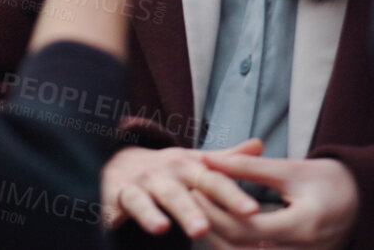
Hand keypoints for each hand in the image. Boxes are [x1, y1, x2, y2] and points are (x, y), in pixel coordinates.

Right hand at [102, 141, 264, 237]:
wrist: (114, 165)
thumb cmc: (164, 172)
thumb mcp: (193, 163)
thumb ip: (225, 160)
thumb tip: (260, 144)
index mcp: (189, 166)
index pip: (216, 180)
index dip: (235, 195)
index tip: (254, 211)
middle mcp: (169, 171)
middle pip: (194, 188)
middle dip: (214, 203)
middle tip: (237, 218)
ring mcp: (145, 182)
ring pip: (166, 197)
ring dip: (182, 213)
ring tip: (200, 230)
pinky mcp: (122, 194)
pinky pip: (134, 205)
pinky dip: (146, 216)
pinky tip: (159, 228)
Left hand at [194, 154, 358, 249]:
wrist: (367, 201)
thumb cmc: (332, 180)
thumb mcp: (292, 169)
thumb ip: (250, 168)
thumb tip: (210, 159)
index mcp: (302, 225)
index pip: (245, 227)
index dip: (216, 210)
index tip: (197, 186)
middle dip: (211, 225)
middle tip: (192, 199)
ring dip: (219, 241)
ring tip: (202, 214)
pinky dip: (237, 248)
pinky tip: (223, 232)